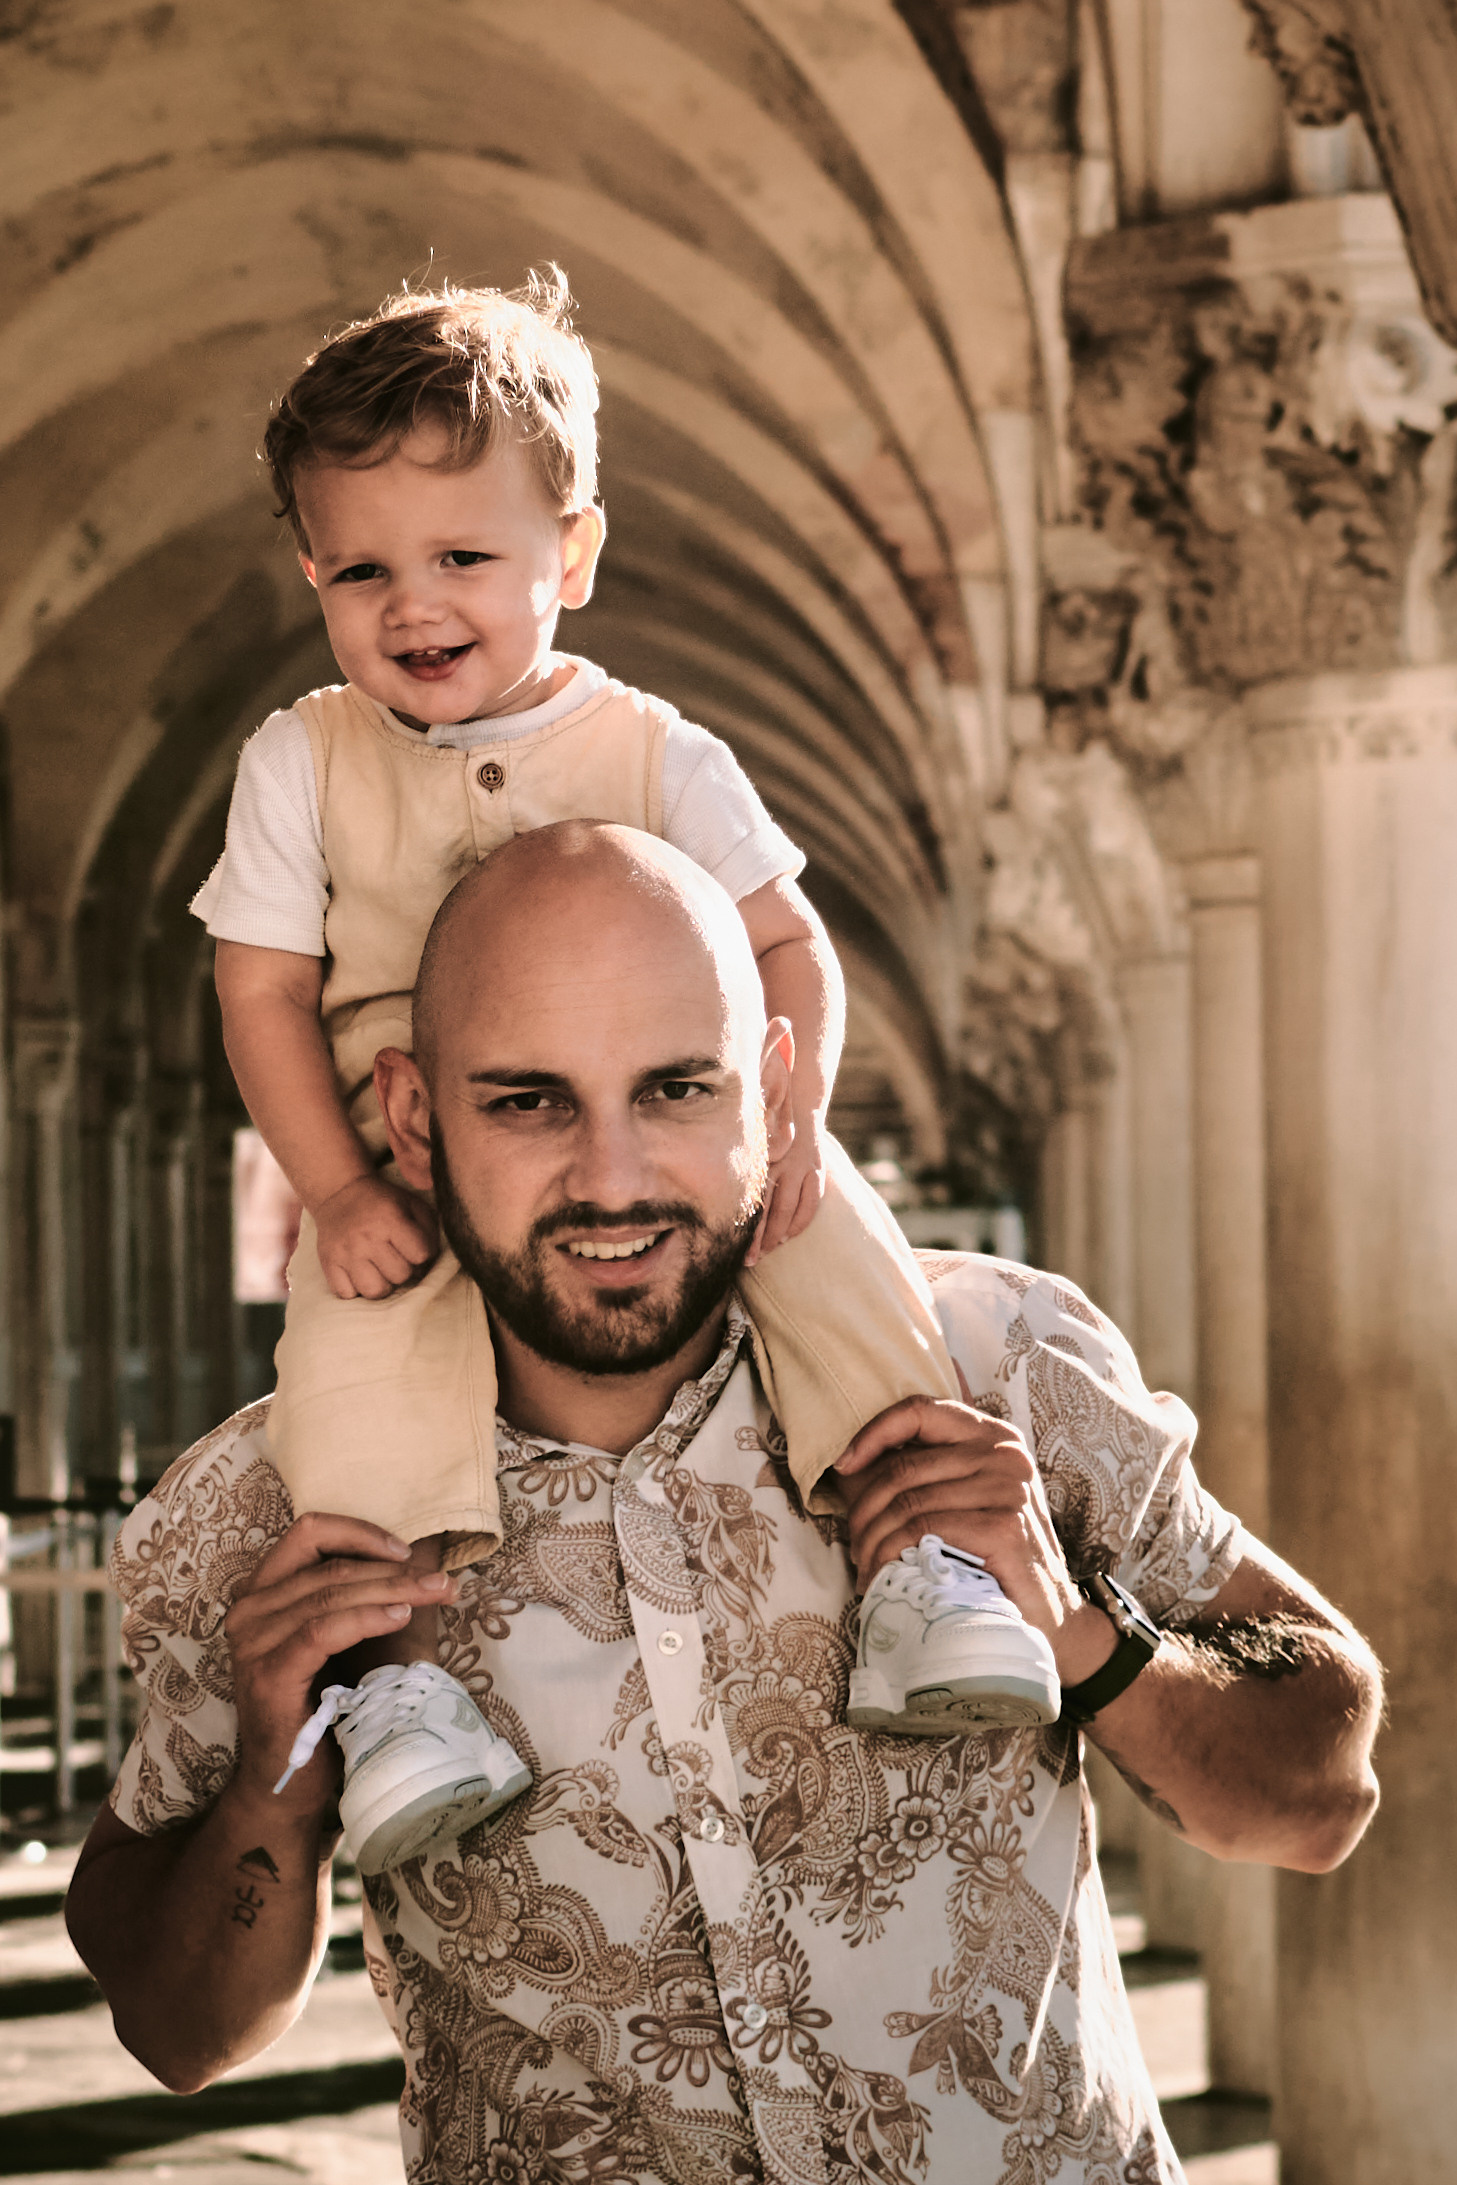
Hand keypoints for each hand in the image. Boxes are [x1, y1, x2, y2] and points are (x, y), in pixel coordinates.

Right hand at [223, 1514, 456, 1813]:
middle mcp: (249, 1610)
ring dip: (393, 1590)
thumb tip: (422, 1559)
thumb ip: (359, 1598)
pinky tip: (400, 1617)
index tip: (407, 1552)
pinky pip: (322, 1630)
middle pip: (330, 1566)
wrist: (290, 1784)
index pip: (309, 1533)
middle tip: (443, 1580)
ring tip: (436, 1593)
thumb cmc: (322, 1707)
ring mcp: (253, 1642)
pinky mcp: (268, 1674)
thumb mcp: (340, 1641)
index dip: (361, 1533)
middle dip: (394, 1570)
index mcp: (262, 1592)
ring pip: (331, 1593)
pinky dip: (366, 1618)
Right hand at [313, 1175, 437, 1298]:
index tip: (414, 1247)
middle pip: (400, 1276)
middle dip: (403, 1269)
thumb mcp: (412, 1204)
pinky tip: (361, 1274)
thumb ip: (429, 1231)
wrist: (339, 1193)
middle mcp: (366, 1237)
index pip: (420, 1255)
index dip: (423, 1254)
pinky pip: (348, 1295)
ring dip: (382, 1284)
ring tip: (380, 1270)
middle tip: (396, 1258)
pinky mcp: (328, 1263)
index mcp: (390, 1219)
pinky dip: (357, 1289)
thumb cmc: (382, 1203)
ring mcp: (345, 1253)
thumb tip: (430, 1263)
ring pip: (374, 1291)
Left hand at [748, 1113, 825, 1260]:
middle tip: (749, 1261)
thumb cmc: (763, 1127)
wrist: (798, 1104)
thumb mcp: (746, 1140)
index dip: (744, 1228)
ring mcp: (799, 1167)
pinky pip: (812, 1202)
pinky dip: (801, 1221)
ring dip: (779, 1234)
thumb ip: (734, 1163)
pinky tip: (789, 1235)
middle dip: (759, 1239)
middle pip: (768, 1211)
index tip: (735, 1248)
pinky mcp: (817, 1169)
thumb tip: (713, 1191)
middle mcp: (778, 1164)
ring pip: (789, 1210)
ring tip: (768, 1251)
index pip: (749, 1201)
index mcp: (757, 1159)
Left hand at [834, 1385, 1116, 1682]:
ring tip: (865, 1565)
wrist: (1047, 1615)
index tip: (843, 1465)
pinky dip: (891, 1554)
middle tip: (853, 1544)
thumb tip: (847, 1465)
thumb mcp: (961, 1501)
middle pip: (904, 1466)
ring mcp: (1008, 1489)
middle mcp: (1005, 1454)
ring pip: (908, 1502)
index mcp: (993, 1436)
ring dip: (873, 1539)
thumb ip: (918, 1476)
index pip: (920, 1410)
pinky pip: (924, 1529)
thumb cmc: (991, 1556)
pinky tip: (882, 1576)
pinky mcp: (1003, 1527)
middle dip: (863, 1509)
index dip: (873, 1432)